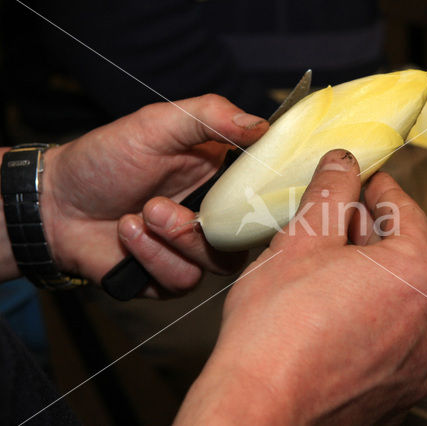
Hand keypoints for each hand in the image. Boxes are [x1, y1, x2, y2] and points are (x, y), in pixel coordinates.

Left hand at [41, 94, 267, 295]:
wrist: (56, 205)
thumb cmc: (105, 159)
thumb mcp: (155, 125)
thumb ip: (208, 116)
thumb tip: (261, 124)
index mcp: (223, 175)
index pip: (269, 186)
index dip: (273, 190)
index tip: (258, 187)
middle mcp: (217, 214)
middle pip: (249, 234)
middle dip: (205, 226)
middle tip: (158, 207)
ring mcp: (197, 248)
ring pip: (218, 262)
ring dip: (173, 241)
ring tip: (136, 216)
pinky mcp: (173, 276)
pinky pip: (183, 279)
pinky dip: (151, 257)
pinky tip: (126, 233)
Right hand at [156, 149, 426, 423]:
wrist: (258, 409)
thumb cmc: (276, 325)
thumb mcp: (301, 239)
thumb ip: (331, 192)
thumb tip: (342, 163)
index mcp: (417, 275)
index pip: (406, 212)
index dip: (381, 189)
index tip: (366, 179)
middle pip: (402, 258)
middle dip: (367, 235)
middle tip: (332, 222)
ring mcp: (415, 364)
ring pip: (394, 302)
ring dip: (366, 280)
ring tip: (323, 273)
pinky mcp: (395, 392)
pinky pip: (387, 341)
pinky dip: (366, 321)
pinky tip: (328, 319)